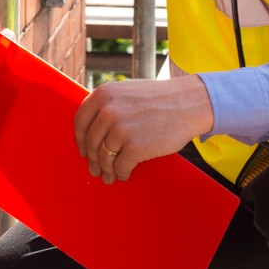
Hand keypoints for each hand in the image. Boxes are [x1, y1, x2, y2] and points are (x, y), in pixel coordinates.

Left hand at [74, 75, 215, 183]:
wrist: (189, 103)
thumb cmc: (160, 99)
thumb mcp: (126, 92)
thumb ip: (108, 105)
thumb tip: (93, 129)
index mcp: (103, 95)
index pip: (80, 122)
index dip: (80, 140)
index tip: (83, 150)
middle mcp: (107, 111)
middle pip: (91, 143)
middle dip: (93, 160)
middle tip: (95, 169)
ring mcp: (119, 130)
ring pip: (104, 158)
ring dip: (106, 170)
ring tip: (109, 176)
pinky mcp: (134, 147)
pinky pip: (120, 166)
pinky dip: (121, 173)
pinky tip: (124, 174)